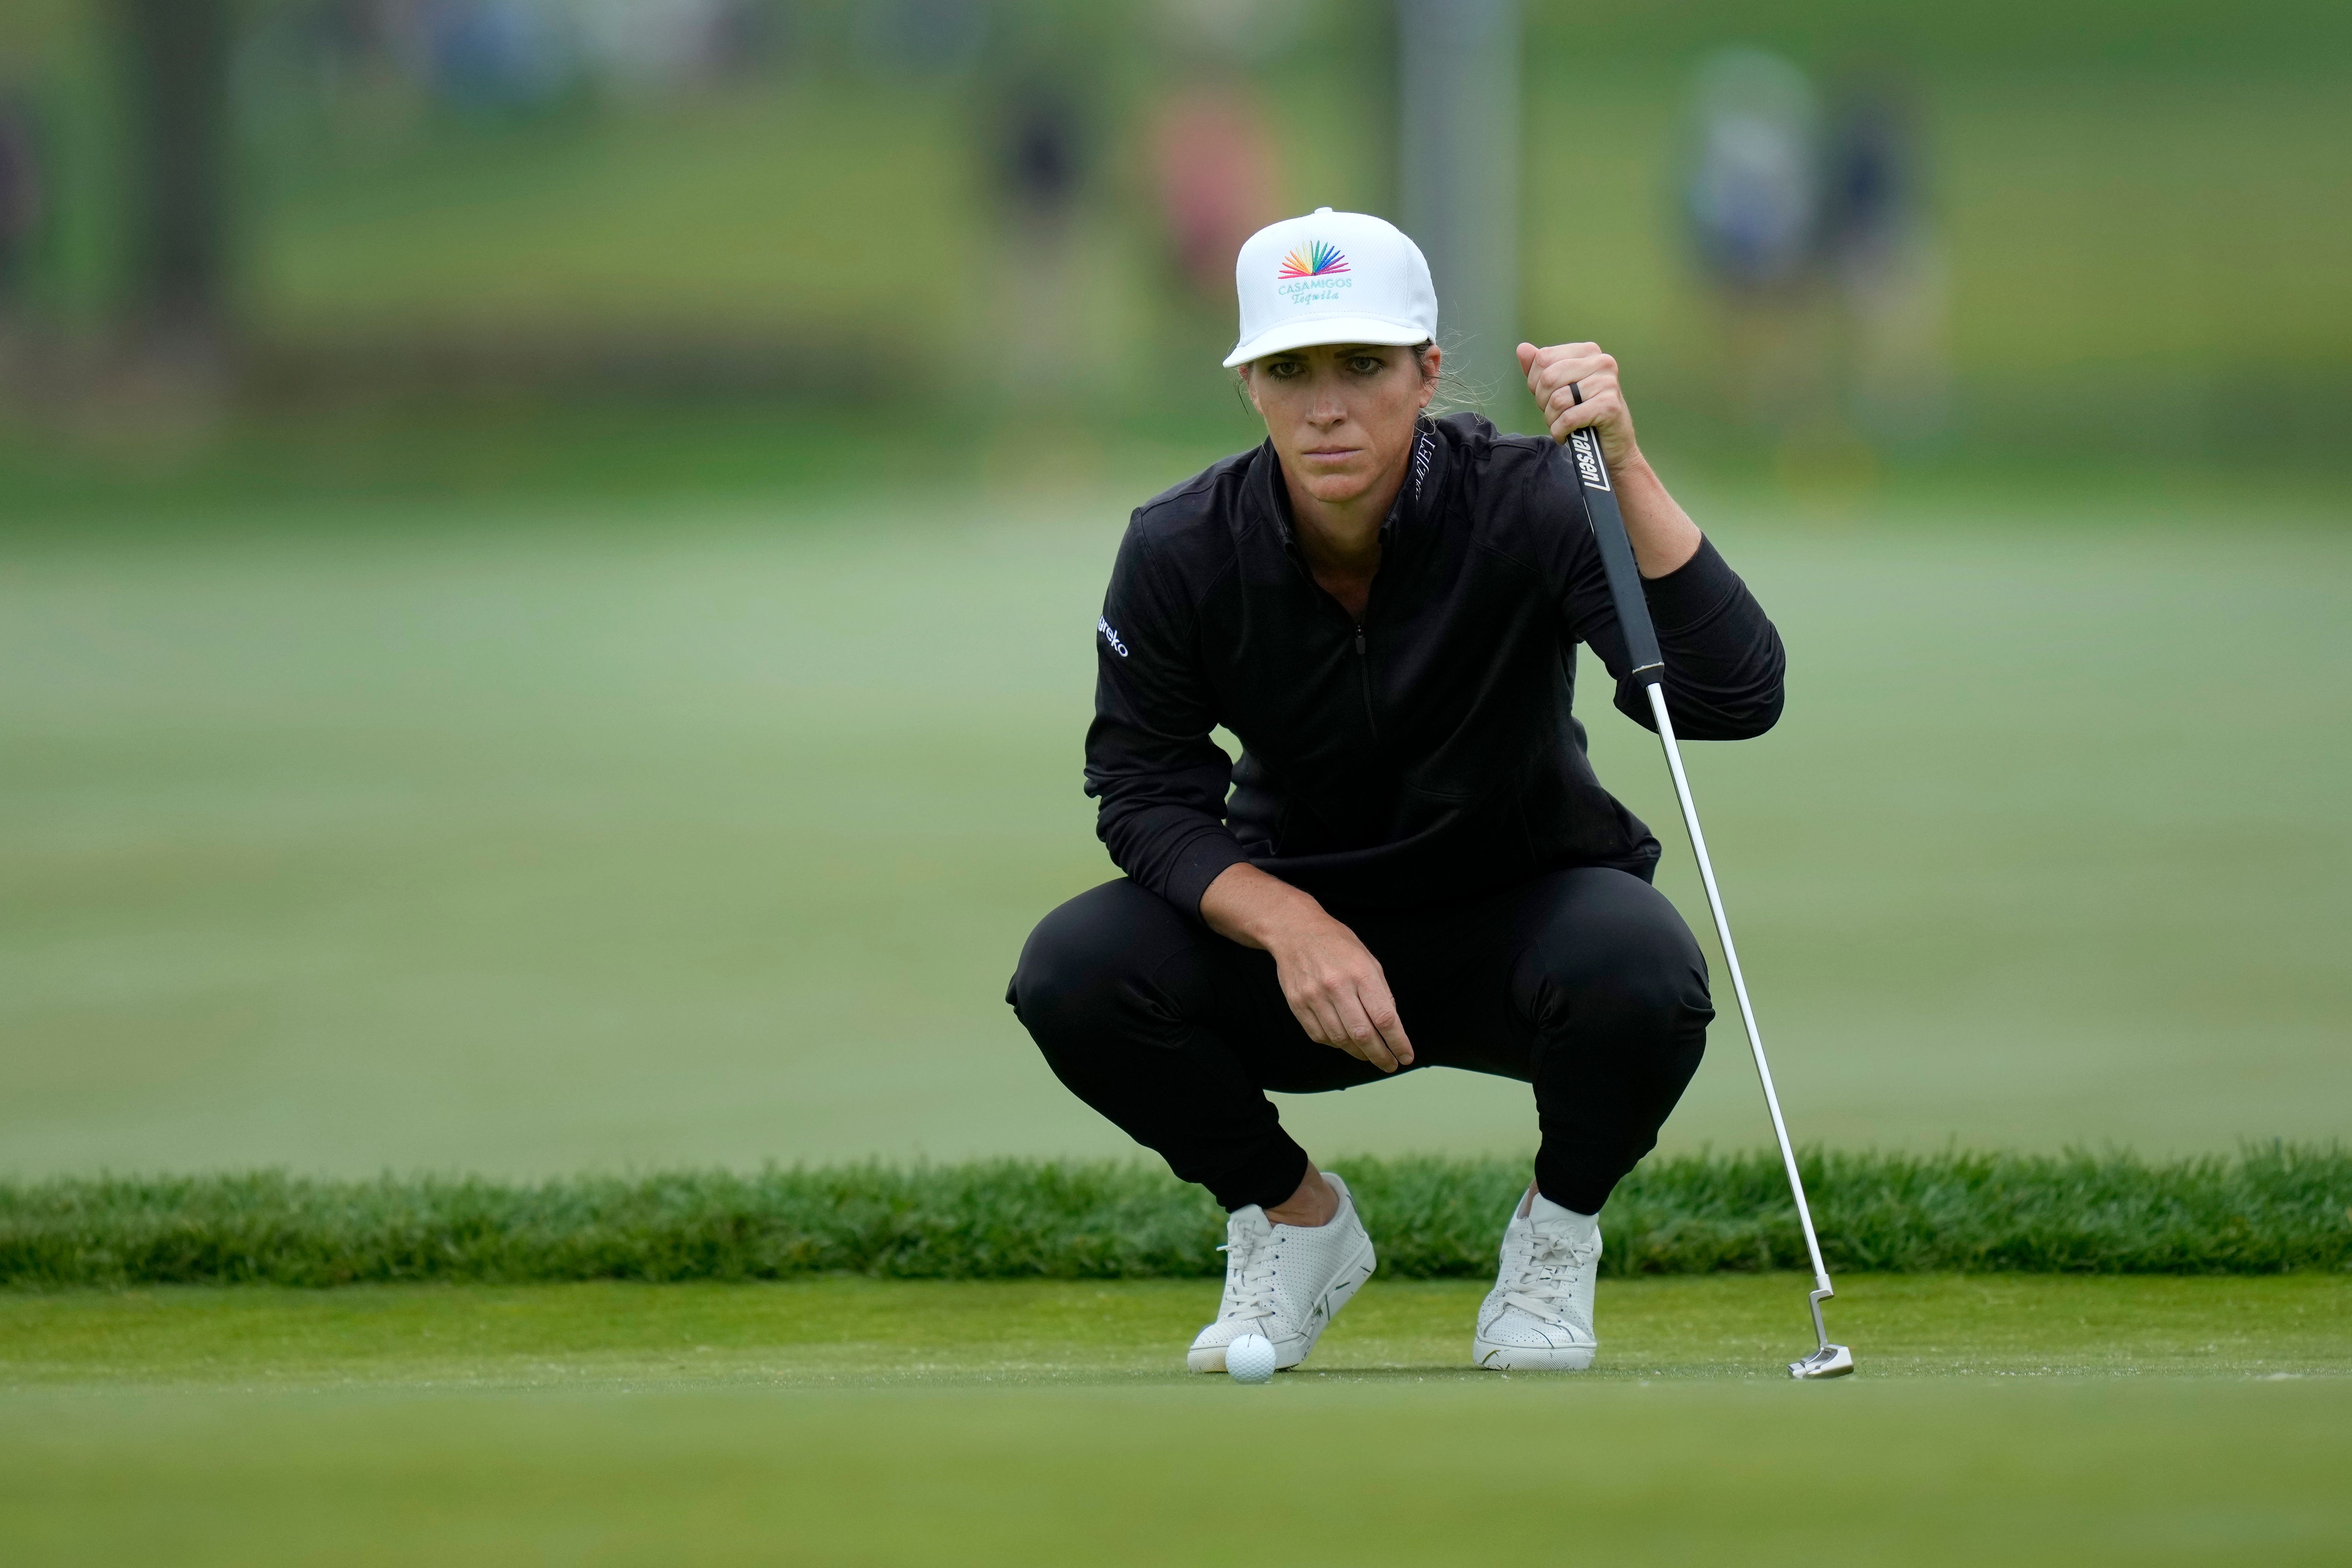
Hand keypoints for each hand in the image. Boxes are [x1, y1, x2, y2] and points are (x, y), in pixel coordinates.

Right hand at [1198, 863, 1415, 1071]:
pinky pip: (1320, 1036)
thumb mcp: (1369, 960)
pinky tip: (1345, 1042)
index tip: (1406, 1057)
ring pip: (1341, 1040)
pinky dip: (1336, 1045)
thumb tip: (1391, 1027)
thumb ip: (1381, 993)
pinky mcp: (1297, 1004)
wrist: (1295, 931)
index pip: (1384, 1018)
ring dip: (1359, 1053)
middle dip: (1380, 1056)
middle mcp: (1337, 986)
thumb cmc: (1338, 945)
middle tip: (1390, 1065)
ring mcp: (1314, 996)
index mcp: (1361, 973)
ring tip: (1369, 1055)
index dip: (1397, 1042)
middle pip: (1363, 1034)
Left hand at [1518, 341, 1641, 471]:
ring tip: (1561, 424)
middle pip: (1548, 378)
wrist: (1612, 441)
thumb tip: (1522, 349)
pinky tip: (1565, 435)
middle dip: (1542, 402)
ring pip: (1558, 400)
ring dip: (1552, 419)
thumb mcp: (1559, 387)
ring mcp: (1607, 383)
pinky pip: (1568, 418)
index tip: (1546, 396)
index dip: (1535, 382)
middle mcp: (1601, 362)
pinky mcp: (1609, 406)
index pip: (1544, 358)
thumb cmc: (1583, 411)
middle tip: (1553, 413)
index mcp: (1588, 351)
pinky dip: (1559, 431)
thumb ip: (1541, 368)